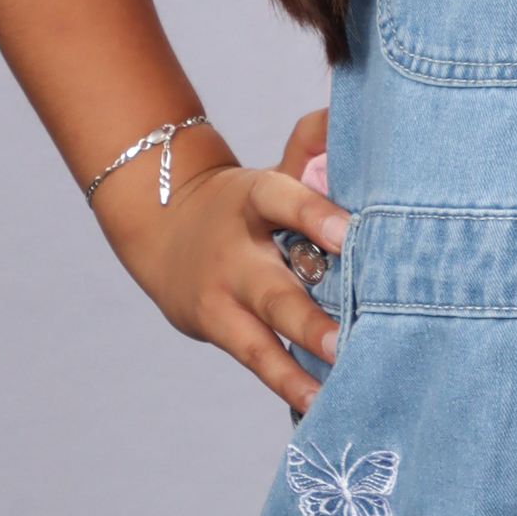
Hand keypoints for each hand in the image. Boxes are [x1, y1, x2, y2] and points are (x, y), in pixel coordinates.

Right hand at [97, 105, 348, 412]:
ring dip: (298, 365)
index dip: (316, 215)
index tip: (354, 235)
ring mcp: (224, 298)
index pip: (284, 200)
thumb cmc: (245, 204)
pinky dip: (288, 386)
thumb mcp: (272, 171)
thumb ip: (312, 144)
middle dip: (311, 318)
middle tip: (349, 341)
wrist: (161, 229)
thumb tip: (352, 105)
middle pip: (275, 289)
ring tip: (334, 390)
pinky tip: (319, 410)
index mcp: (255, 200)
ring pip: (262, 337)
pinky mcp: (220, 330)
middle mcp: (237, 254)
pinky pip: (257, 363)